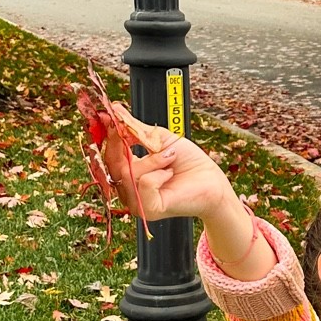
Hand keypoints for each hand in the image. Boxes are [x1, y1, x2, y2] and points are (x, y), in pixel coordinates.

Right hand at [98, 114, 233, 225]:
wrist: (211, 180)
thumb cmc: (190, 163)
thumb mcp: (160, 139)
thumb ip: (135, 128)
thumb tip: (115, 111)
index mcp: (129, 174)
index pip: (109, 156)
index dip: (110, 136)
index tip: (111, 118)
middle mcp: (129, 190)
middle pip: (113, 165)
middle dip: (129, 146)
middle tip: (147, 138)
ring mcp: (137, 202)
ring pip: (128, 173)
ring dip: (153, 161)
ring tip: (169, 159)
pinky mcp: (149, 209)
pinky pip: (143, 184)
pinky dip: (158, 174)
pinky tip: (169, 174)